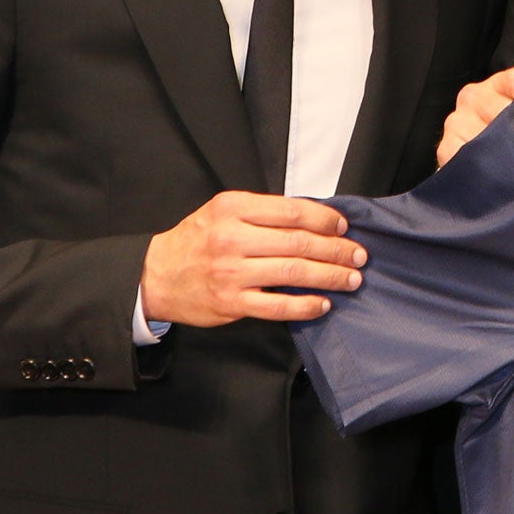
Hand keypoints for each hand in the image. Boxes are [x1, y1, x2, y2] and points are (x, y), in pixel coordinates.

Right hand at [140, 192, 363, 326]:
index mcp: (233, 208)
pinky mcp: (230, 303)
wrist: (155, 276)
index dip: (324, 219)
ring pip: (292, 272)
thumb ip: (263, 213)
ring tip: (351, 278)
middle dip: (336, 249)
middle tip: (358, 255)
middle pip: (298, 242)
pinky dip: (304, 305)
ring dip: (329, 276)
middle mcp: (232, 238)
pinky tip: (322, 304)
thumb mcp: (223, 211)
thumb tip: (314, 218)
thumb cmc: (196, 240)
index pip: (291, 211)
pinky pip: (276, 306)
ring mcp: (231, 272)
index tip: (343, 226)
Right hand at [437, 65, 513, 165]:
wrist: (481, 155)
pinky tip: (496, 175)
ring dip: (504, 152)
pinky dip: (482, 167)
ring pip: (484, 134)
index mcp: (502, 83)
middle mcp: (475, 95)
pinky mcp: (445, 146)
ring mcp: (457, 120)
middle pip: (502, 107)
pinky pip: (464, 156)